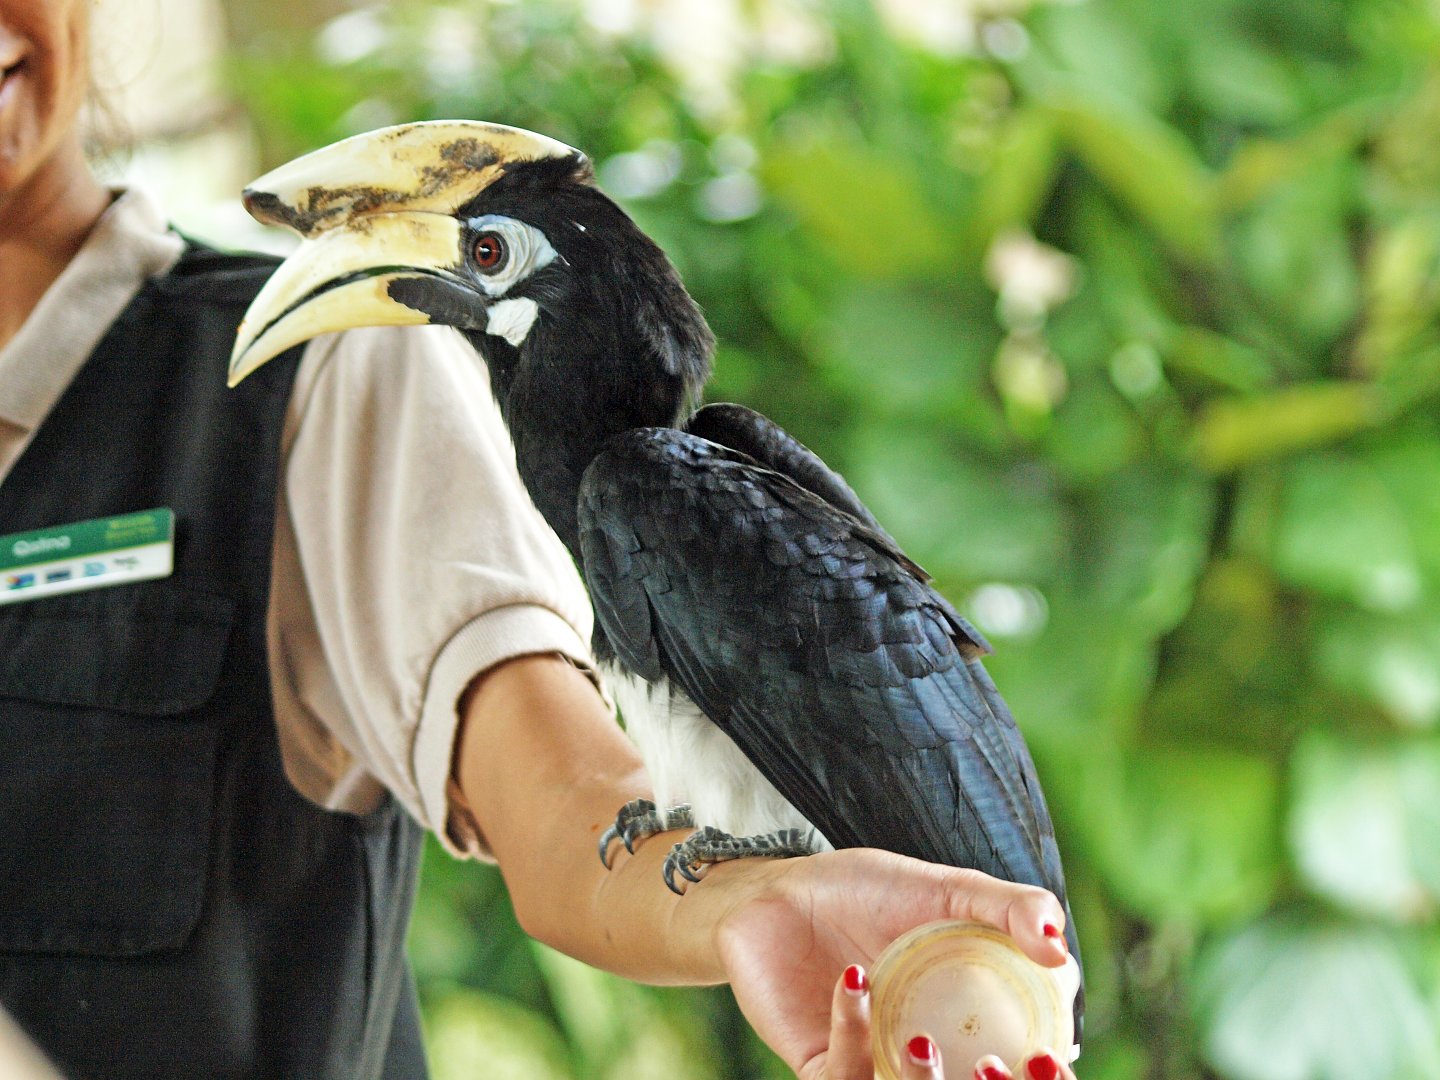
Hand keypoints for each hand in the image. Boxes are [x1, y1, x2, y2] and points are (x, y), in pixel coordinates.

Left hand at [704, 848, 1072, 1079]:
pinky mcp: (821, 1067)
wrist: (777, 891)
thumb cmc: (865, 891)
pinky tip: (854, 979)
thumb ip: (1010, 908)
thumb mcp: (949, 888)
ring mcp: (875, 1064)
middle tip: (992, 1067)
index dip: (1045, 1076)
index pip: (1023, 1069)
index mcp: (971, 1021)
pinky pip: (845, 1076)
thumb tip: (1059, 946)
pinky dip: (854, 1030)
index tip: (1044, 1055)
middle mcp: (930, 1053)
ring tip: (921, 1040)